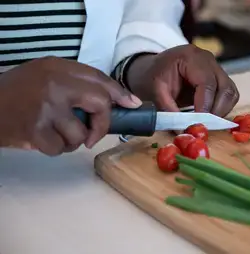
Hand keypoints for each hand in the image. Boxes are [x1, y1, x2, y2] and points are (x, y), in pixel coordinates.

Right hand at [0, 56, 141, 155]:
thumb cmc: (20, 94)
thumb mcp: (48, 78)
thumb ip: (81, 85)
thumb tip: (126, 102)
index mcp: (58, 68)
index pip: (99, 79)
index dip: (119, 94)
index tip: (131, 106)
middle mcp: (55, 83)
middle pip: (100, 104)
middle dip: (101, 124)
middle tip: (93, 134)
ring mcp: (46, 106)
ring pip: (81, 134)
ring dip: (72, 140)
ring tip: (54, 133)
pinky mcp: (35, 130)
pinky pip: (62, 148)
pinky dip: (54, 148)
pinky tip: (41, 139)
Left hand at [126, 45, 238, 116]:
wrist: (151, 69)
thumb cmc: (151, 77)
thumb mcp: (154, 91)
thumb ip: (168, 110)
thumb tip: (183, 131)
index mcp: (190, 56)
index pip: (207, 82)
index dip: (206, 105)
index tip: (199, 123)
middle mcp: (208, 60)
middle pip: (225, 87)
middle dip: (216, 111)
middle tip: (203, 126)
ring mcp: (216, 68)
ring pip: (231, 93)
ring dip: (221, 111)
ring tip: (205, 122)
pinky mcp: (219, 78)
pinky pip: (229, 96)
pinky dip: (221, 109)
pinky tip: (208, 116)